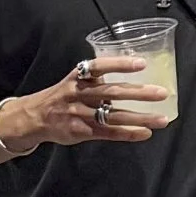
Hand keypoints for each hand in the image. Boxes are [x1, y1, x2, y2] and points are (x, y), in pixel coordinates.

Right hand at [5, 54, 167, 151]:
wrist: (33, 117)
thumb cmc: (63, 95)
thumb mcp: (75, 80)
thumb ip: (98, 77)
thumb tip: (132, 71)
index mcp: (78, 77)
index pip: (99, 66)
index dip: (120, 64)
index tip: (141, 63)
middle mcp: (79, 94)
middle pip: (112, 92)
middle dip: (139, 93)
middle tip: (162, 93)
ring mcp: (79, 114)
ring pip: (113, 116)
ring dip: (140, 118)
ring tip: (162, 119)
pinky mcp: (80, 131)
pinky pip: (107, 133)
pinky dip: (127, 133)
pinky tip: (145, 133)